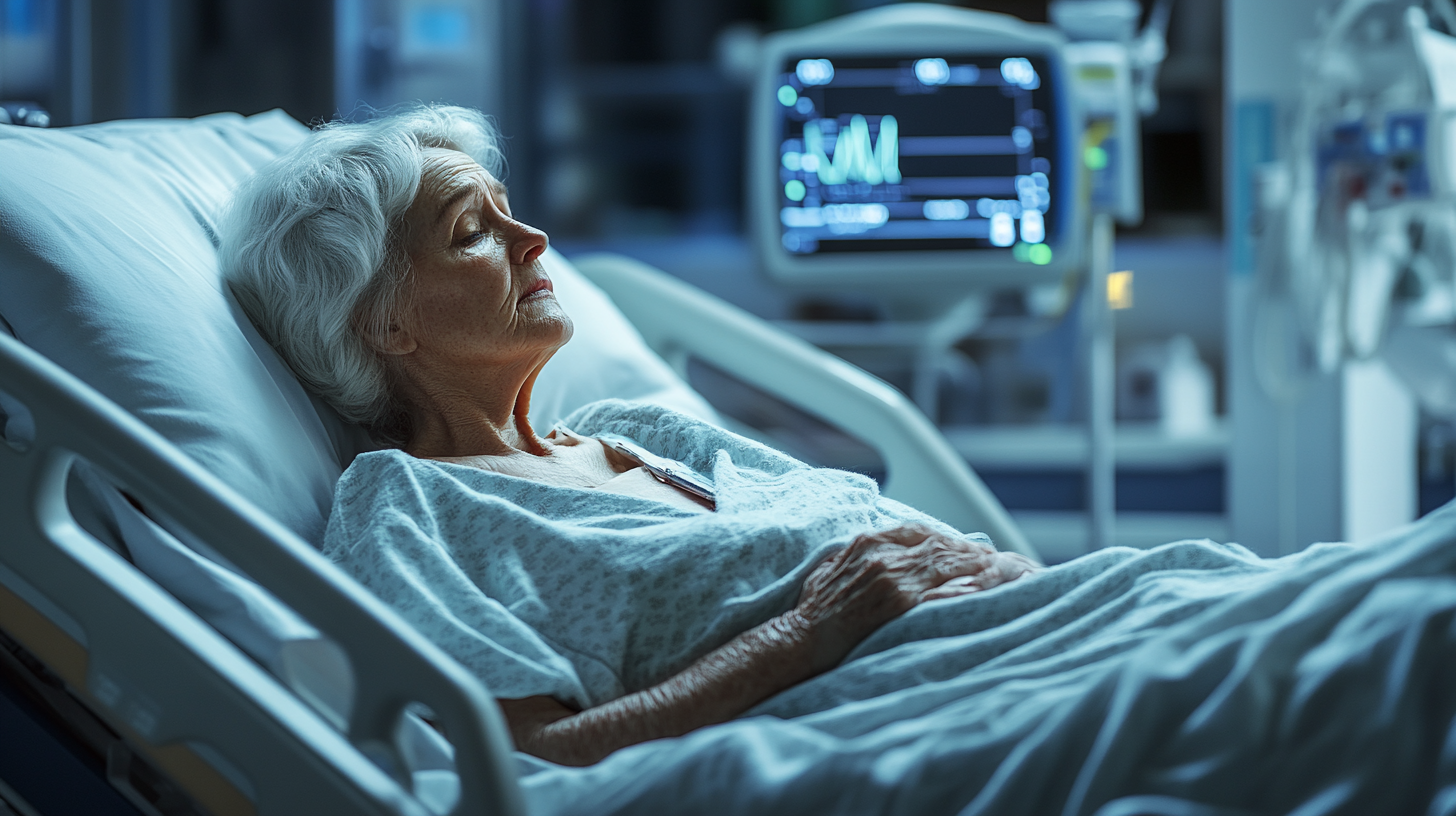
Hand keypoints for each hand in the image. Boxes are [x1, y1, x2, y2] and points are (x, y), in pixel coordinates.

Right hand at [787, 524, 1037, 671]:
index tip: (979, 555)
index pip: (928, 533)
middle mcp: (887, 556)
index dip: (958, 544)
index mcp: (872, 542)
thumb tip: (894, 550)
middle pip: (948, 547)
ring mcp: (896, 581)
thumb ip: (867, 554)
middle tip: (1013, 567)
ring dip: (989, 570)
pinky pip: (949, 594)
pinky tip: (996, 596)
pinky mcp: (902, 606)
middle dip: (983, 557)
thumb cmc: (816, 611)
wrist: (799, 641)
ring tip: (1018, 579)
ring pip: (955, 565)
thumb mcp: (837, 567)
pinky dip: (975, 592)